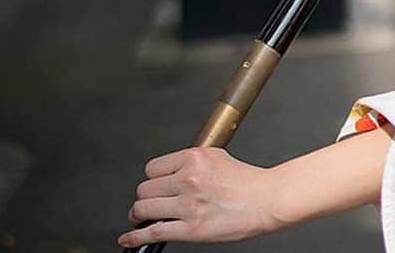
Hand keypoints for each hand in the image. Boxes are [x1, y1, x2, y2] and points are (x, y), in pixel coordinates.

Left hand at [118, 147, 283, 245]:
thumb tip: (169, 173)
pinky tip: (129, 237)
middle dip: (145, 197)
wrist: (266, 200)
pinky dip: (135, 237)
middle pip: (145, 188)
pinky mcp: (190, 229)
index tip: (154, 185)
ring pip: (143, 209)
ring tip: (142, 217)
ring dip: (139, 215)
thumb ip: (191, 162)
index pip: (153, 168)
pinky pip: (152, 232)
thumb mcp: (217, 157)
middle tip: (148, 203)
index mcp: (194, 158)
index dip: (153, 179)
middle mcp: (188, 178)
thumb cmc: (246, 181)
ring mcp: (188, 205)